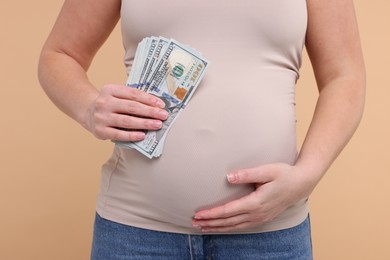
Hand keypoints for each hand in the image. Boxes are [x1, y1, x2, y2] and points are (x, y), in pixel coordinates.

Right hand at [86, 84, 168, 140]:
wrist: (87, 112)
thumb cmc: (110, 103)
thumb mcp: (117, 95)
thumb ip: (132, 98)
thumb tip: (156, 105)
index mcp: (109, 89)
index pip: (133, 94)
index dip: (148, 99)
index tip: (161, 105)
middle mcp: (104, 102)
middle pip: (131, 107)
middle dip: (150, 112)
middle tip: (163, 115)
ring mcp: (101, 117)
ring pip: (126, 121)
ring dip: (144, 123)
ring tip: (157, 125)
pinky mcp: (100, 131)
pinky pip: (119, 134)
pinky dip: (132, 135)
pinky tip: (142, 135)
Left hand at [192, 163, 313, 232]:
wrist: (301, 184)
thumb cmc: (284, 175)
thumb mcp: (267, 170)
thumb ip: (246, 174)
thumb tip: (228, 177)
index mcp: (256, 202)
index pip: (228, 211)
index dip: (212, 213)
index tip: (198, 214)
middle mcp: (257, 214)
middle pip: (228, 222)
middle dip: (210, 223)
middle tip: (194, 223)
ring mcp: (260, 218)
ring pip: (234, 226)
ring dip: (218, 227)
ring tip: (203, 228)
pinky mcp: (262, 218)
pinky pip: (242, 226)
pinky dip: (229, 228)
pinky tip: (222, 227)